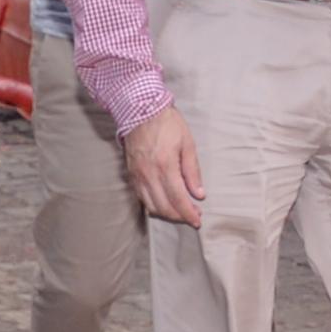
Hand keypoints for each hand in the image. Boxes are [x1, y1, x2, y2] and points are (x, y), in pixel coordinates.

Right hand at [124, 107, 205, 225]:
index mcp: (165, 165)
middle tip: (193, 216)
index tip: (198, 221)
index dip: (189, 214)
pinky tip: (165, 203)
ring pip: (151, 206)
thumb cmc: (167, 124)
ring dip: (167, 214)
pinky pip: (142, 198)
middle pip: (164, 207)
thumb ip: (193, 171)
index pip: (178, 199)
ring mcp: (137, 176)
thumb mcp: (187, 143)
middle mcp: (148, 174)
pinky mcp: (131, 175)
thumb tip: (199, 194)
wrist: (140, 110)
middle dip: (180, 217)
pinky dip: (154, 206)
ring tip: (181, 211)